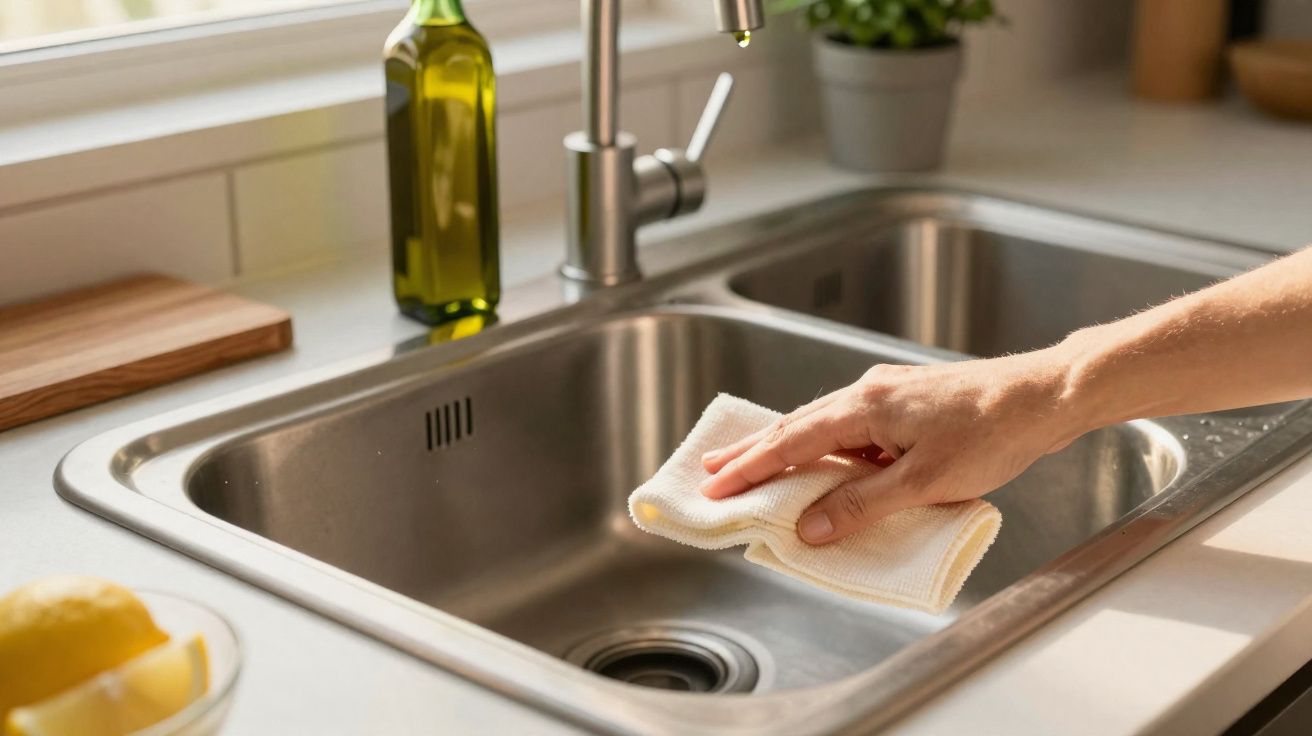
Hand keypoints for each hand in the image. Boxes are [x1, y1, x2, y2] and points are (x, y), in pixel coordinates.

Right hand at [699, 349, 1084, 544]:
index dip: (750, 469)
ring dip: (785, 445)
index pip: (791, 444)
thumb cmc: (992, 434)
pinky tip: (823, 458)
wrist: (1045, 396)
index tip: (714, 488)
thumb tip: (812, 528)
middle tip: (710, 469)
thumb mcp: (923, 482)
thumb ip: (863, 504)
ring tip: (752, 463)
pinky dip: (822, 442)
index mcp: (863, 408)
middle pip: (795, 426)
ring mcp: (887, 392)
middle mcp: (867, 392)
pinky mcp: (906, 399)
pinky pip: (848, 423)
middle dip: (752, 451)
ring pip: (820, 422)